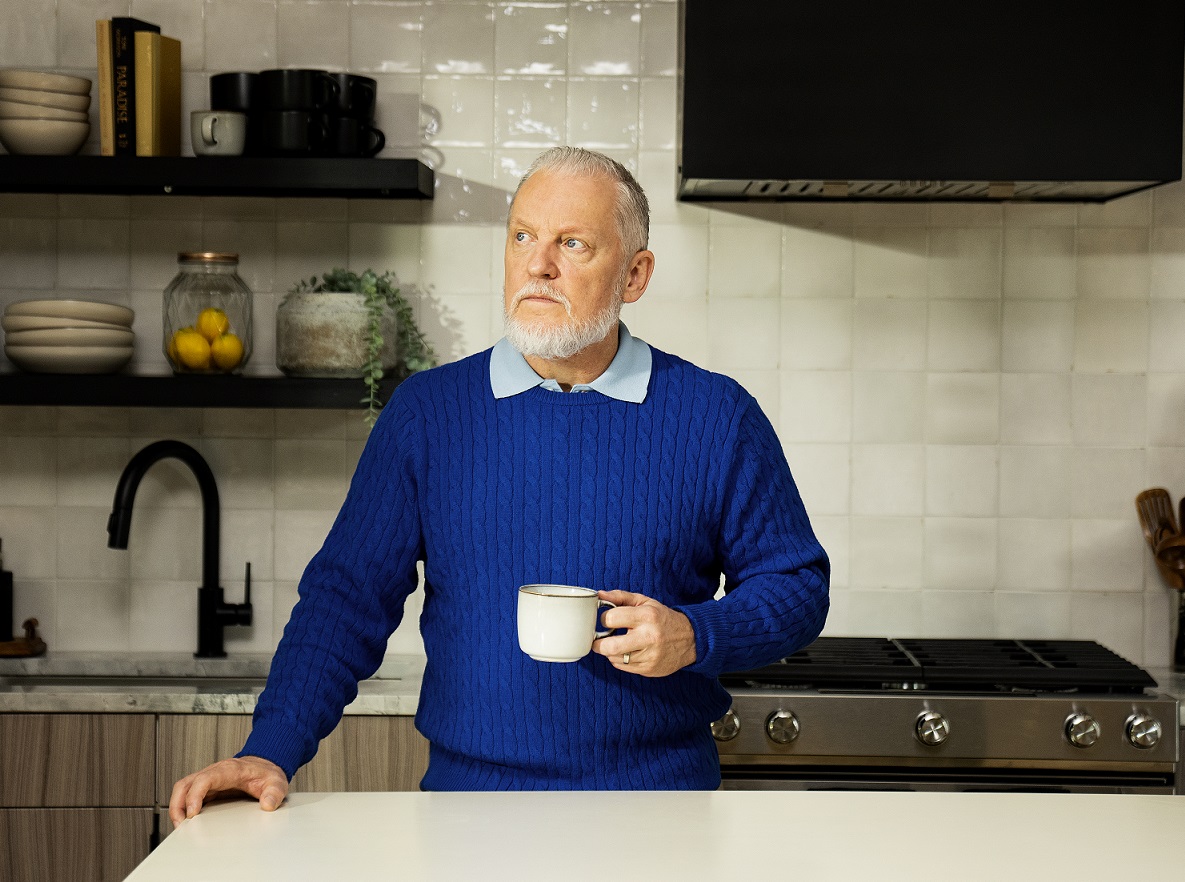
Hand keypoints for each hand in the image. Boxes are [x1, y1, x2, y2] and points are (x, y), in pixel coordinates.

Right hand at [168, 755, 287, 825]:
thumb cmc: (267, 773)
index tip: (193, 813)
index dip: (195, 795)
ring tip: (180, 827)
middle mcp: (214, 773)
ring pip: (183, 789)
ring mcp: (209, 781)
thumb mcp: (277, 782)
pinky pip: (188, 796)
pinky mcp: (207, 789)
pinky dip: (183, 808)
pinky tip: (187, 822)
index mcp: (229, 770)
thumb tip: (267, 805)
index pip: (204, 779)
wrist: (266, 766)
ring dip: (177, 807)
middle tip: (181, 825)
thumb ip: (274, 792)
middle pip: (185, 784)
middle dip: (178, 805)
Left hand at [591, 589, 696, 676]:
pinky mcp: (649, 669)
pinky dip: (620, 660)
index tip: (607, 620)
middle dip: (598, 644)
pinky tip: (627, 652)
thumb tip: (599, 595)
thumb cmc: (662, 618)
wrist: (690, 639)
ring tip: (617, 644)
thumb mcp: (645, 602)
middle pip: (610, 646)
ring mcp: (650, 655)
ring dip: (610, 652)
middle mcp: (649, 636)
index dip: (604, 619)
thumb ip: (621, 597)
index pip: (612, 619)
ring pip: (615, 658)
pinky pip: (624, 667)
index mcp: (647, 616)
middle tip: (597, 640)